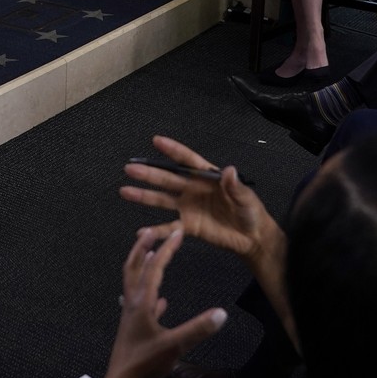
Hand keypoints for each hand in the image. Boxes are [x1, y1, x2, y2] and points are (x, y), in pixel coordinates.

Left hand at [98, 228, 227, 377]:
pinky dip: (151, 297)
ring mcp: (132, 317)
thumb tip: (222, 313)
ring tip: (151, 256)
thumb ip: (198, 329)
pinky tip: (161, 301)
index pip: (154, 268)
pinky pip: (142, 306)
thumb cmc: (144, 365)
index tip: (177, 232)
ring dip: (142, 267)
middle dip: (142, 248)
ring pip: (135, 284)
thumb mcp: (175, 347)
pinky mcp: (134, 330)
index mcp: (141, 303)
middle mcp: (133, 305)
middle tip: (151, 231)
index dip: (166, 249)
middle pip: (134, 268)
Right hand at [120, 136, 277, 263]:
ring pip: (162, 200)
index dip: (173, 151)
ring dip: (144, 196)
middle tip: (130, 169)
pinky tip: (141, 232)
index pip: (187, 161)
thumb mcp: (246, 197)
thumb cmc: (250, 212)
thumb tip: (229, 170)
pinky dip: (156, 231)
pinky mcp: (188, 226)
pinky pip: (169, 228)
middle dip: (149, 174)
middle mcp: (193, 189)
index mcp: (207, 178)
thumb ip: (235, 186)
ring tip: (124, 191)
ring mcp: (188, 207)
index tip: (156, 141)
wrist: (251, 237)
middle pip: (168, 179)